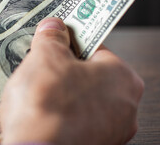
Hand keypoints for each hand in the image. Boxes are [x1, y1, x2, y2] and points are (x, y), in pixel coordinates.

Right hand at [0, 17, 143, 144]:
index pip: (95, 48)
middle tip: (40, 63)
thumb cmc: (47, 104)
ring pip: (80, 99)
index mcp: (122, 78)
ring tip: (35, 88)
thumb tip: (53, 27)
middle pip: (88, 75)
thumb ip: (52, 37)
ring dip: (60, 92)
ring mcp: (108, 131)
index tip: (55, 38)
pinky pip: (73, 121)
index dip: (70, 40)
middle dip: (63, 68)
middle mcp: (124, 107)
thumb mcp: (45, 56)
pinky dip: (58, 114)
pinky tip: (39, 111)